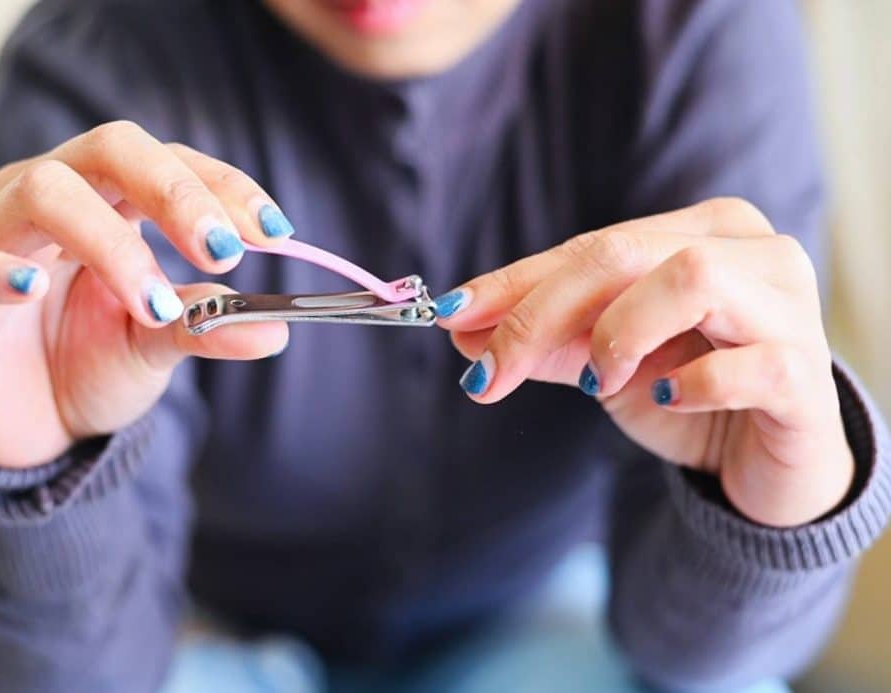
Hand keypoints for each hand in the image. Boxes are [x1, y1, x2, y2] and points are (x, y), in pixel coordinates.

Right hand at [0, 121, 293, 467]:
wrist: (30, 424)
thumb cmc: (92, 364)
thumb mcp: (159, 346)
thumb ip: (207, 327)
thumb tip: (275, 329)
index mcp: (113, 201)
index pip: (171, 162)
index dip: (222, 185)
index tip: (275, 232)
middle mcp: (54, 198)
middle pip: (111, 149)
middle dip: (176, 192)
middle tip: (223, 249)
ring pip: (45, 192)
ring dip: (112, 244)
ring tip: (153, 305)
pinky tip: (33, 289)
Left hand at [436, 199, 853, 526]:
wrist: (768, 464)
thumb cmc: (690, 395)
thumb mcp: (604, 364)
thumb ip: (542, 342)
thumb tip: (461, 329)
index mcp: (701, 231)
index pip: (591, 246)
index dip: (513, 283)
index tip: (450, 314)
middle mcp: (751, 251)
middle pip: (624, 254)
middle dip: (538, 313)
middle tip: (489, 372)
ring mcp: (789, 307)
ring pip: (692, 278)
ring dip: (620, 333)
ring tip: (595, 381)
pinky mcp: (805, 374)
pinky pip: (746, 364)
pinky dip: (690, 385)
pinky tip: (667, 397)